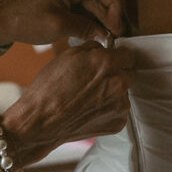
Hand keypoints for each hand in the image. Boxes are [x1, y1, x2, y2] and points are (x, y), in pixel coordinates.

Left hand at [0, 0, 126, 47]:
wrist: (4, 22)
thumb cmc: (25, 21)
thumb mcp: (59, 26)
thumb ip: (86, 28)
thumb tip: (107, 35)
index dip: (115, 5)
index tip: (118, 25)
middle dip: (110, 15)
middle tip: (118, 35)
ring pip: (93, 0)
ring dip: (102, 18)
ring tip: (110, 37)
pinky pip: (84, 4)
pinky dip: (91, 17)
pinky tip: (99, 32)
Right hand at [1, 41, 134, 166]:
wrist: (42, 121)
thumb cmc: (50, 88)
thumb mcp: (68, 55)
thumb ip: (93, 48)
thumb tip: (103, 48)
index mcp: (108, 63)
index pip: (128, 54)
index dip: (117, 56)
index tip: (110, 60)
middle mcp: (119, 84)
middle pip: (129, 73)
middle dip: (116, 73)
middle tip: (95, 79)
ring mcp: (120, 106)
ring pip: (123, 93)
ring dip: (112, 92)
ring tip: (88, 97)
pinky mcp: (117, 123)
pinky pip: (118, 110)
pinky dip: (108, 109)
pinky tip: (89, 109)